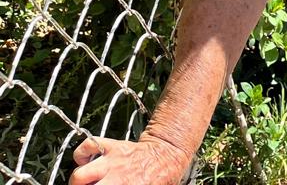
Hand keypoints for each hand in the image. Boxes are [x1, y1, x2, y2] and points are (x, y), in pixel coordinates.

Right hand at [68, 134, 189, 184]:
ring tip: (84, 182)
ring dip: (78, 180)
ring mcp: (112, 161)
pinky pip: (88, 146)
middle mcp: (116, 178)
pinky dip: (81, 154)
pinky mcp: (112, 146)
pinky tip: (85, 162)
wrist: (169, 152)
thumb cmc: (160, 176)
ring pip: (79, 175)